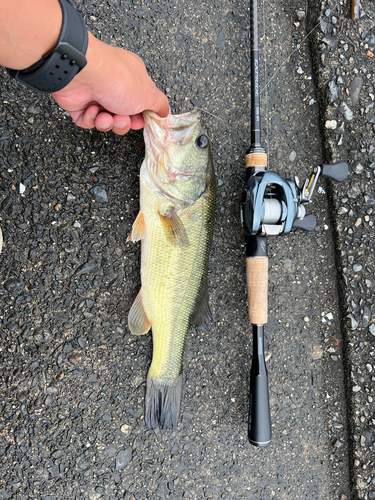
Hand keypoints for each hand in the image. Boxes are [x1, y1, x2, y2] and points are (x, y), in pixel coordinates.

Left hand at [51, 32, 169, 134]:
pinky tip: (92, 109)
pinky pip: (88, 121)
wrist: (83, 74)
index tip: (141, 121)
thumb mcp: (149, 94)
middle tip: (121, 118)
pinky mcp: (79, 103)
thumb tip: (165, 112)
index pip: (141, 104)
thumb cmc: (118, 80)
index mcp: (133, 79)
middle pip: (123, 117)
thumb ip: (160, 105)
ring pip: (106, 122)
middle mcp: (114, 85)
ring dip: (107, 123)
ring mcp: (95, 94)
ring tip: (105, 115)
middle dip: (123, 123)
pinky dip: (91, 119)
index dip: (141, 117)